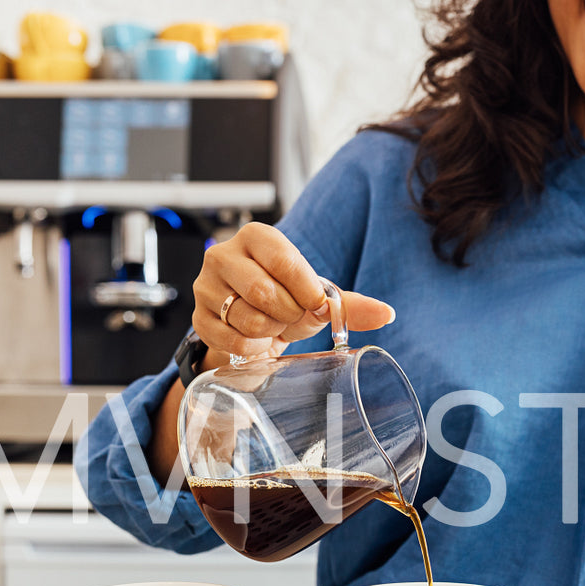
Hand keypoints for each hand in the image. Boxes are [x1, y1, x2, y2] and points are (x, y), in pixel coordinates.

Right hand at [189, 222, 395, 366]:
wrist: (252, 328)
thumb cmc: (284, 303)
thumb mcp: (316, 299)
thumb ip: (350, 304)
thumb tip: (387, 313)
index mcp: (257, 237)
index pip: (286, 263)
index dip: (307, 293)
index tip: (315, 305)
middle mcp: (224, 254)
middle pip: (264, 292)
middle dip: (289, 315)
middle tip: (291, 316)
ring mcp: (206, 286)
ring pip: (247, 318)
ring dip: (270, 332)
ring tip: (272, 325)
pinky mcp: (197, 317)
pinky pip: (231, 339)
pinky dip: (252, 347)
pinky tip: (256, 340)